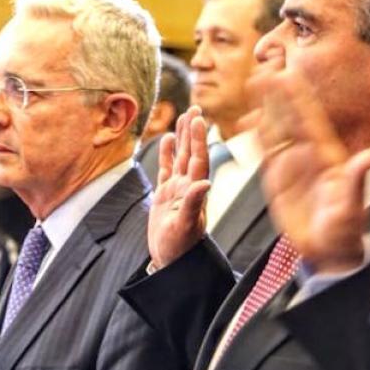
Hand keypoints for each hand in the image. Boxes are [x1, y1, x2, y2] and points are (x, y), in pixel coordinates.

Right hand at [147, 108, 212, 268]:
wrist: (171, 261)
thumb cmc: (179, 248)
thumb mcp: (184, 226)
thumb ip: (193, 204)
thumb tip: (203, 183)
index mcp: (196, 192)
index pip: (198, 159)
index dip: (198, 139)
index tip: (198, 118)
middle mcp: (189, 187)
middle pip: (191, 153)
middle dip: (193, 131)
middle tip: (195, 108)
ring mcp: (177, 189)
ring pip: (180, 157)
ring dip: (182, 138)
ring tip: (184, 116)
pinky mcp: (166, 195)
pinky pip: (166, 169)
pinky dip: (166, 153)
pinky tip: (166, 139)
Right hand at [254, 56, 369, 274]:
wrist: (331, 252)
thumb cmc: (347, 231)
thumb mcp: (353, 207)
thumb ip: (357, 179)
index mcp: (328, 156)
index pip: (310, 119)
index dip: (298, 97)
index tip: (287, 74)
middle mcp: (308, 155)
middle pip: (289, 117)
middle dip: (277, 94)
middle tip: (264, 69)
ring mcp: (291, 166)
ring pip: (274, 130)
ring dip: (263, 108)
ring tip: (253, 84)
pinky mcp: (277, 181)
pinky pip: (263, 153)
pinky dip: (253, 137)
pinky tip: (244, 122)